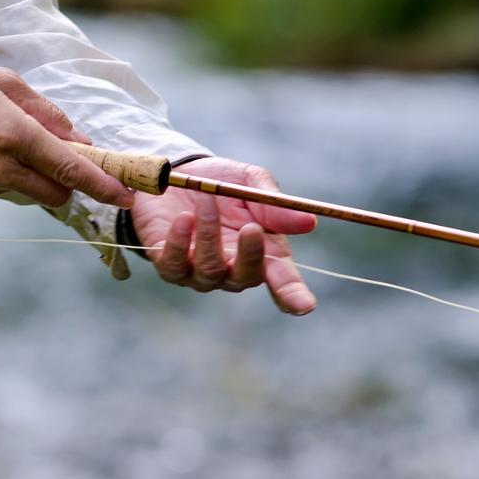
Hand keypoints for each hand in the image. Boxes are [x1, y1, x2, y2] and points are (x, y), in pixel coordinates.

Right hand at [0, 59, 133, 208]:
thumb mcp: (6, 84)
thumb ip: (49, 115)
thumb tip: (80, 142)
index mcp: (14, 135)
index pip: (70, 171)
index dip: (102, 186)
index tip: (126, 195)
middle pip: (55, 193)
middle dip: (63, 181)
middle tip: (54, 155)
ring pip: (25, 191)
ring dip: (25, 173)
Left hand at [129, 157, 317, 314]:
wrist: (174, 172)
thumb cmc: (220, 182)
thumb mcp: (250, 182)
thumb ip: (274, 204)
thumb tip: (309, 223)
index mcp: (262, 252)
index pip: (282, 281)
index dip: (293, 295)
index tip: (306, 305)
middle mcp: (232, 269)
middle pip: (246, 278)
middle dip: (250, 256)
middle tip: (252, 228)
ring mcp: (199, 272)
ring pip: (209, 269)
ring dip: (209, 233)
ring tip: (206, 199)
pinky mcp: (169, 265)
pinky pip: (174, 264)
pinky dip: (179, 241)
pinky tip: (183, 218)